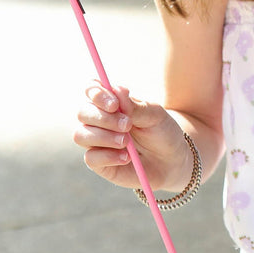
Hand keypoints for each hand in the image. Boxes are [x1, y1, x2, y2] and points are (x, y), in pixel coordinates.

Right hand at [74, 84, 190, 191]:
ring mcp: (96, 142)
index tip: (114, 104)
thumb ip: (135, 106)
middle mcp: (99, 121)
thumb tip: (116, 90)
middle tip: (128, 125)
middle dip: (104, 118)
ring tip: (126, 142)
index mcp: (112, 103)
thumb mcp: (155, 116)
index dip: (97, 93)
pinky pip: (90, 158)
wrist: (172, 161)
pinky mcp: (98, 163)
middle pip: (83, 112)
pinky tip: (126, 158)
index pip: (93, 89)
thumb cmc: (162, 133)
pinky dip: (108, 157)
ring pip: (81, 135)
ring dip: (104, 137)